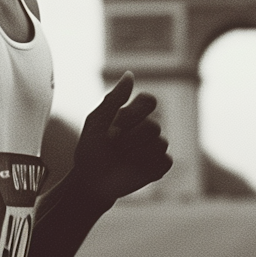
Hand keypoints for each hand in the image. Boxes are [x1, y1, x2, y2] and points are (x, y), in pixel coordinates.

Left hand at [68, 72, 171, 208]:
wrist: (91, 181)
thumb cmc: (91, 150)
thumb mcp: (96, 122)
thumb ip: (114, 99)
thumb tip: (130, 74)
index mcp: (133, 113)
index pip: (149, 101)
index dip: (134, 114)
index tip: (115, 126)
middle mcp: (147, 127)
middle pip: (153, 126)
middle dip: (129, 139)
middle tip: (112, 147)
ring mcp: (155, 147)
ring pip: (160, 144)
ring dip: (135, 154)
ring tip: (121, 159)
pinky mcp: (160, 165)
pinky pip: (165, 161)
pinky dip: (147, 167)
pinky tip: (133, 170)